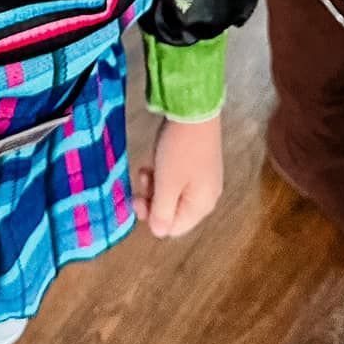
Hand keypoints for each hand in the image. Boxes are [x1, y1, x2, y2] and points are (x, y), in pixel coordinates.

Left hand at [133, 114, 223, 238]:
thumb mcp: (167, 184)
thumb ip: (162, 212)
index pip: (174, 228)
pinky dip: (163, 174)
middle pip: (174, 211)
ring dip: (155, 186)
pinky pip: (177, 178)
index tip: (137, 200)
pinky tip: (154, 161)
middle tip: (139, 185)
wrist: (194, 110)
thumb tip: (159, 232)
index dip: (153, 219)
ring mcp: (203, 179)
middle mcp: (206, 196)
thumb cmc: (179, 151)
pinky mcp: (198, 163)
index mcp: (202, 205)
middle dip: (152, 201)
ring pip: (173, 194)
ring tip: (146, 169)